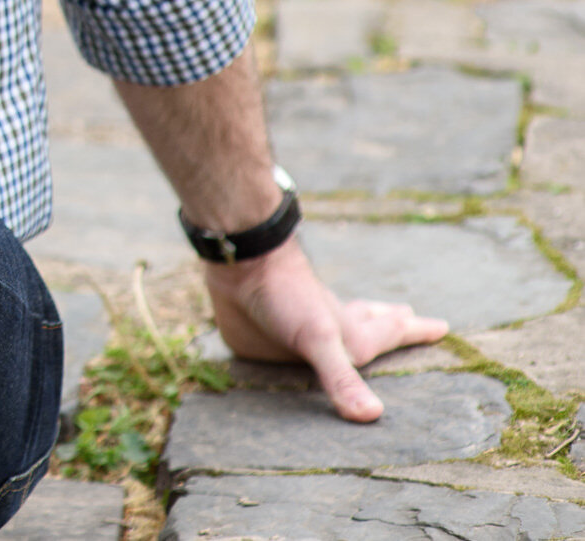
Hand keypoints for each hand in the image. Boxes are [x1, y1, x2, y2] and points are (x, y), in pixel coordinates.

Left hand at [205, 238, 448, 420]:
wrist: (239, 266)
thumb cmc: (287, 295)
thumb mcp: (319, 338)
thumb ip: (342, 378)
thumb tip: (373, 415)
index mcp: (351, 334)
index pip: (392, 333)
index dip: (416, 331)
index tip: (442, 326)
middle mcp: (331, 334)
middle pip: (368, 327)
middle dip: (390, 324)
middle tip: (407, 315)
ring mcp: (300, 336)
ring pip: (333, 335)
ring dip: (351, 330)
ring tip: (366, 323)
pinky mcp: (266, 344)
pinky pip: (289, 352)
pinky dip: (298, 352)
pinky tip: (291, 350)